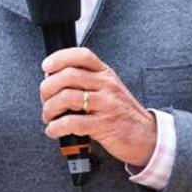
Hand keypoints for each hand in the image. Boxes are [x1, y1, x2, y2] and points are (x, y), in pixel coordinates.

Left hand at [40, 48, 156, 166]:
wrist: (146, 136)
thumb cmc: (122, 113)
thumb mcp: (109, 89)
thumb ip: (87, 81)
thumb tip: (54, 79)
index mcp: (105, 74)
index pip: (81, 55)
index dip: (59, 57)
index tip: (46, 66)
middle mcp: (106, 85)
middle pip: (68, 76)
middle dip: (47, 88)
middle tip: (45, 100)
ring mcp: (106, 104)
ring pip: (66, 98)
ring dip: (49, 109)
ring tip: (48, 117)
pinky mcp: (104, 125)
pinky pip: (72, 122)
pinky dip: (56, 127)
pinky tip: (54, 130)